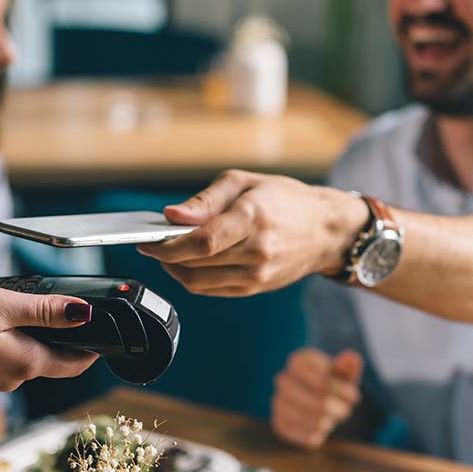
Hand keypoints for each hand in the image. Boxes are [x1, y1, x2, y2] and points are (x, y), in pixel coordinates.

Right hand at [0, 287, 98, 391]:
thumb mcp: (1, 306)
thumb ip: (45, 312)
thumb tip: (84, 313)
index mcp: (26, 364)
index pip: (75, 364)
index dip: (94, 348)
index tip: (105, 330)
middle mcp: (13, 379)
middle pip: (54, 362)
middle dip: (66, 340)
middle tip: (70, 310)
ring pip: (29, 359)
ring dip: (36, 338)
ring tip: (31, 309)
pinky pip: (7, 359)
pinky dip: (12, 342)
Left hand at [136, 169, 367, 295]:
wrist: (325, 230)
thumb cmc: (284, 198)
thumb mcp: (244, 182)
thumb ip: (205, 200)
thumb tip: (171, 216)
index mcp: (253, 218)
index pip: (202, 241)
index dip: (168, 245)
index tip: (146, 240)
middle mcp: (257, 251)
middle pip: (195, 263)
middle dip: (165, 255)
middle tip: (151, 242)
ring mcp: (257, 274)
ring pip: (198, 282)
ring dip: (175, 269)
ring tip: (167, 252)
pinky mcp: (255, 288)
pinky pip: (211, 289)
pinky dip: (192, 278)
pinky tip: (188, 262)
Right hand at [271, 348, 363, 448]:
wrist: (313, 398)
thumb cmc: (332, 383)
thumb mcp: (343, 373)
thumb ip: (348, 366)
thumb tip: (351, 358)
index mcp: (299, 361)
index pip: (324, 381)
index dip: (343, 392)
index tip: (354, 396)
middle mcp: (283, 379)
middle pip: (320, 403)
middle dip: (339, 409)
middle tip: (347, 411)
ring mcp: (278, 402)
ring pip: (313, 420)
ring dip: (330, 422)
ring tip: (333, 418)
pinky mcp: (279, 423)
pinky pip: (305, 435)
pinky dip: (318, 435)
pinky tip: (322, 428)